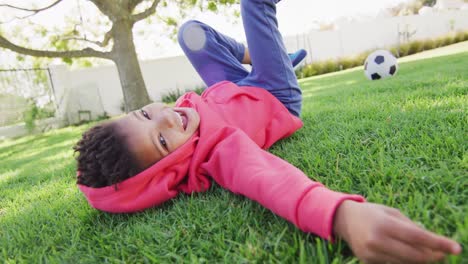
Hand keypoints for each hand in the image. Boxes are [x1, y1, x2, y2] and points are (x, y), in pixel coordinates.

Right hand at [333, 201, 461, 262]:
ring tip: (427, 253)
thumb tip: (432, 241)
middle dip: (433, 256)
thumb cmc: (372, 213)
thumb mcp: (392, 213)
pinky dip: (404, 261)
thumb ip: (411, 226)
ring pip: (406, 263)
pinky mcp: (368, 261)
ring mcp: (372, 254)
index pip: (418, 237)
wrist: (343, 220)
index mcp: (385, 225)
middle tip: (443, 253)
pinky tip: (407, 254)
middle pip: (415, 256)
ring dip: (420, 260)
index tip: (456, 248)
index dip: (439, 243)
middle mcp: (378, 241)